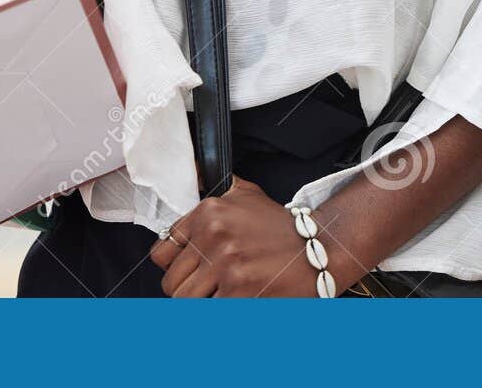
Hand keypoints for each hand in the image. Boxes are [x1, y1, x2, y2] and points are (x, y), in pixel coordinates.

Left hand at [148, 177, 337, 297]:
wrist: (320, 247)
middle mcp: (214, 236)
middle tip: (208, 289)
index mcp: (208, 212)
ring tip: (220, 298)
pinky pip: (210, 313)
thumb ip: (214, 188)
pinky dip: (219, 312)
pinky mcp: (241, 292)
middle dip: (187, 291)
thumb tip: (189, 168)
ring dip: (201, 305)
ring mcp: (227, 265)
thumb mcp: (244, 194)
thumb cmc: (279, 226)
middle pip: (172, 283)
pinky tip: (235, 303)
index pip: (162, 253)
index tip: (189, 271)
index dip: (173, 267)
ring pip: (185, 302)